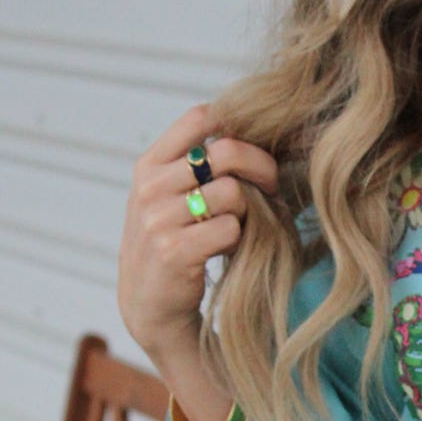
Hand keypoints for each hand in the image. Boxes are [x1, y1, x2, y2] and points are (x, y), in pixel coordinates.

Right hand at [117, 103, 279, 356]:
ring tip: (238, 226)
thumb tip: (254, 130)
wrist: (149, 302)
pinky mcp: (175, 250)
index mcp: (149, 166)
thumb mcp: (168, 196)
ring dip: (248, 211)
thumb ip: (196, 165)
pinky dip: (238, 240)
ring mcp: (159, 219)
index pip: (198, 117)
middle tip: (272, 186)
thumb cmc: (172, 241)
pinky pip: (230, 229)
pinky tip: (226, 249)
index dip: (236, 125)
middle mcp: (150, 187)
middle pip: (227, 151)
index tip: (254, 149)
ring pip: (233, 192)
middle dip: (262, 167)